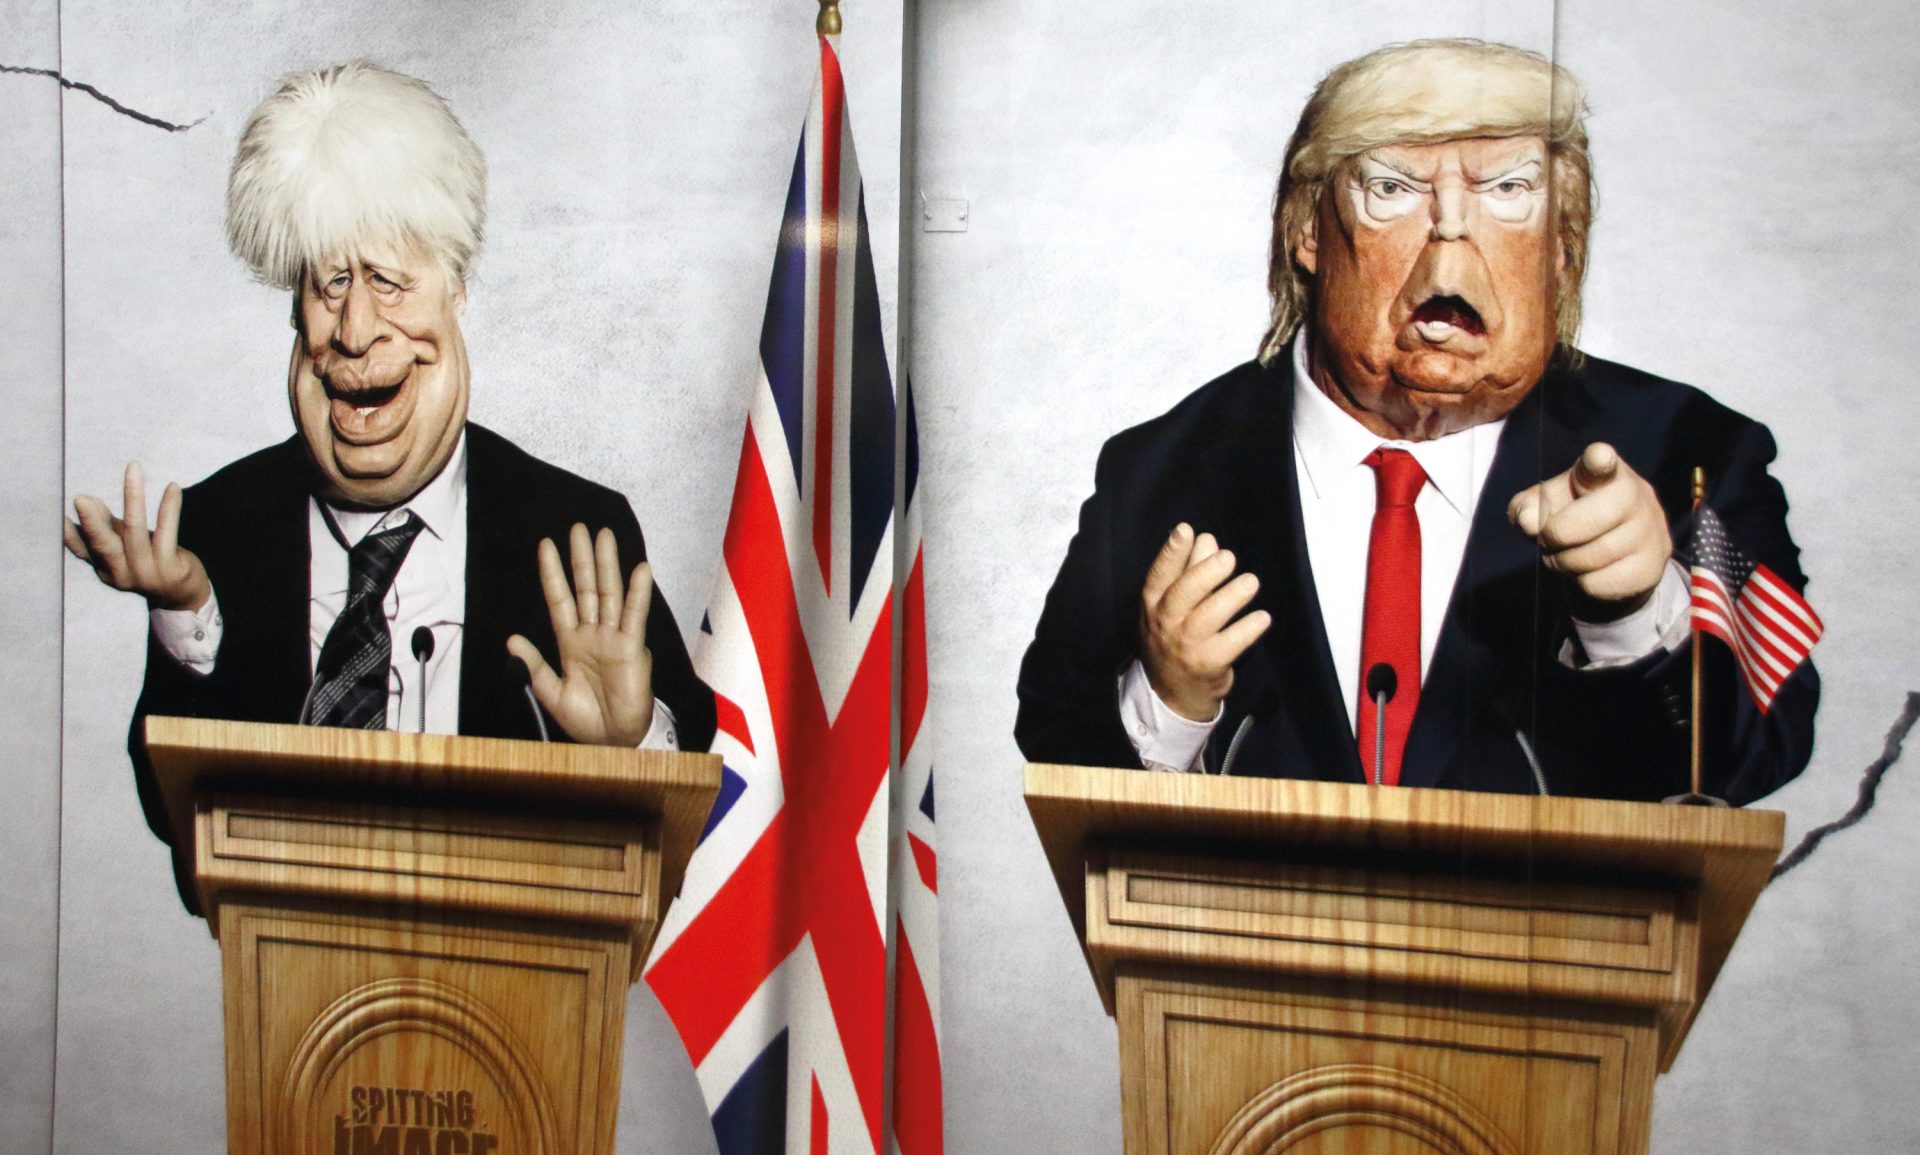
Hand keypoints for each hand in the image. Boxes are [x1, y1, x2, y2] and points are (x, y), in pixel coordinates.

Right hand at [63, 462, 210, 610]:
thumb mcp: (124, 546)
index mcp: (105, 568)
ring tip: (133, 470)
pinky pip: (167, 531)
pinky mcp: (170, 567)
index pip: (81, 549)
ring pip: (135, 531)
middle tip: (81, 498)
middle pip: (103, 544)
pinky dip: (169, 507)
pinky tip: (172, 487)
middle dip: (92, 521)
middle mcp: (121, 572)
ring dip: (133, 497)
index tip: (56, 516)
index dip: (69, 534)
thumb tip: (86, 500)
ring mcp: (146, 571)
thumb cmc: (149, 563)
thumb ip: (106, 526)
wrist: (182, 594)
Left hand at [507, 523, 656, 746]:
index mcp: (570, 642)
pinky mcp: (631, 647)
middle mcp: (592, 633)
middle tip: (578, 528)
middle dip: (581, 558)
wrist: (611, 740)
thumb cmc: (585, 719)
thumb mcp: (550, 692)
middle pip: (585, 587)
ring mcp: (613, 638)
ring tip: (604, 536)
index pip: (560, 599)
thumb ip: (534, 665)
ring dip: (607, 564)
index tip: (545, 546)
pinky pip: (633, 615)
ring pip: (608, 593)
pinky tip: (639, 569)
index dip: (552, 574)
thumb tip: (512, 639)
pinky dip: (636, 593)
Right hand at [1138, 523, 1271, 720]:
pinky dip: (1248, 629)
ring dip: (1232, 597)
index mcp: (1154, 604)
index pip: (1160, 575)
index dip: (1172, 552)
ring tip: (1251, 582)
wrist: (1172, 693)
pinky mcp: (1208, 664)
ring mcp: (1186, 645)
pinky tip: (1262, 617)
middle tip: (1228, 557)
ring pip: (1209, 617)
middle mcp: (1166, 624)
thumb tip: (1207, 539)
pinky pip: (1231, 643)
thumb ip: (1189, 571)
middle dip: (1205, 573)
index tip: (1185, 530)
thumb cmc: (1174, 639)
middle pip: (1183, 594)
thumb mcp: (1171, 606)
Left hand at [1507, 442, 1671, 618]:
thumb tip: (1527, 520)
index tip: (1598, 456)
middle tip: (1548, 539)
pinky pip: (1603, 582)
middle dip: (1560, 533)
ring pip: (1599, 555)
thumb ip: (1528, 508)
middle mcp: (1636, 495)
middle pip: (1596, 516)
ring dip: (1566, 562)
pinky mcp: (1652, 566)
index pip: (1603, 463)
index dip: (1599, 460)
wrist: (1613, 556)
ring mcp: (1650, 531)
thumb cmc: (1572, 519)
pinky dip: (1584, 583)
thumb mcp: (1544, 507)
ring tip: (1565, 556)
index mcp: (1605, 473)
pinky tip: (1587, 571)